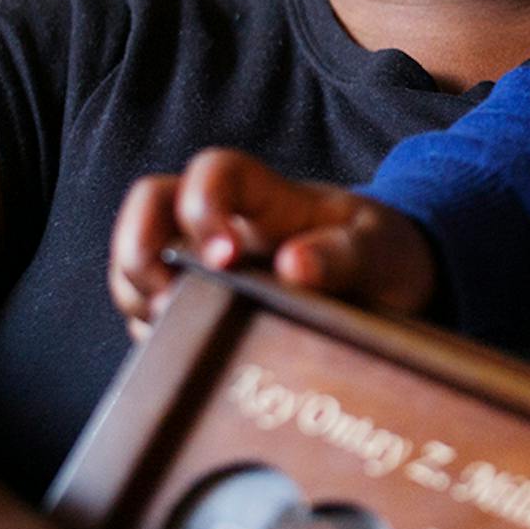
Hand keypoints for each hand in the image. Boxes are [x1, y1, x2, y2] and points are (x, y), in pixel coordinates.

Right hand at [111, 147, 437, 336]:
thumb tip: (294, 268)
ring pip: (138, 260)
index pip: (213, 172)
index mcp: (266, 195)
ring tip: (178, 334)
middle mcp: (222, 221)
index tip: (224, 259)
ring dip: (138, 296)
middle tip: (167, 302)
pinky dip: (156, 335)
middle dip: (138, 250)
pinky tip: (187, 356)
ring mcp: (203, 260)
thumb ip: (343, 256)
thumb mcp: (379, 251)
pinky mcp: (200, 303)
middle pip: (149, 206)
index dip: (203, 207)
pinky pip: (152, 311)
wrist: (392, 283)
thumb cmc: (380, 254)